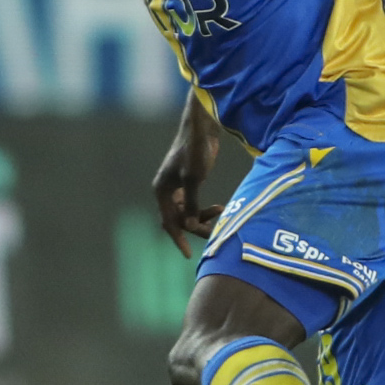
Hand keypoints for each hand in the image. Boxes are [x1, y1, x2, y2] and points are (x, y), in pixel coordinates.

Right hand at [153, 97, 223, 258]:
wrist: (201, 129)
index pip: (168, 222)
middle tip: (215, 234)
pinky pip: (192, 205)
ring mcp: (176, 188)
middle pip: (177, 219)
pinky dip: (204, 209)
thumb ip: (191, 203)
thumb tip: (188, 226)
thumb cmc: (195, 151)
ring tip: (222, 213)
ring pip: (186, 213)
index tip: (187, 255)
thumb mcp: (194, 178)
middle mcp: (165, 191)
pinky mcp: (187, 184)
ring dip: (201, 218)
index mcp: (161, 190)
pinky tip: (219, 209)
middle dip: (195, 228)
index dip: (178, 239)